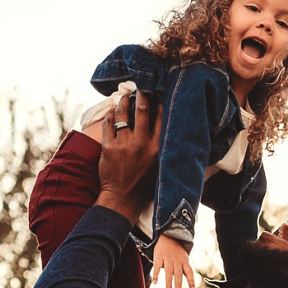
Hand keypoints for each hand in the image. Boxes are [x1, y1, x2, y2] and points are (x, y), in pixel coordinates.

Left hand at [94, 89, 160, 222]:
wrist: (122, 200)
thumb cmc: (145, 186)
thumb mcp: (162, 168)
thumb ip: (167, 150)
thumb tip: (178, 136)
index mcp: (159, 148)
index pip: (161, 117)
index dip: (159, 101)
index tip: (158, 92)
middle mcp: (142, 144)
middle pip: (143, 110)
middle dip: (142, 94)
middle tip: (141, 87)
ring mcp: (124, 145)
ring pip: (123, 114)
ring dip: (124, 102)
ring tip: (125, 96)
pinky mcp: (109, 148)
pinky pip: (109, 124)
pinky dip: (111, 115)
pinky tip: (113, 110)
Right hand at [151, 234, 196, 287]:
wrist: (168, 236)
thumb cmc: (177, 252)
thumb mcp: (184, 259)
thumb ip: (186, 270)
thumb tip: (191, 284)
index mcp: (184, 261)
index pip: (189, 271)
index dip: (191, 280)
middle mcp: (177, 260)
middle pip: (178, 273)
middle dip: (178, 284)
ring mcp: (167, 258)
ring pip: (168, 271)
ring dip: (168, 282)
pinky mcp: (159, 257)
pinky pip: (157, 266)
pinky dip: (156, 274)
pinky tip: (155, 282)